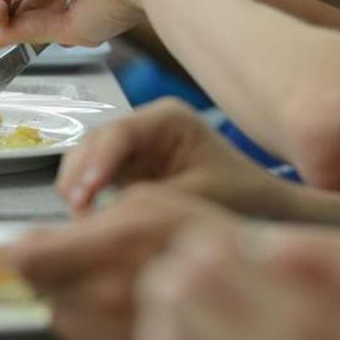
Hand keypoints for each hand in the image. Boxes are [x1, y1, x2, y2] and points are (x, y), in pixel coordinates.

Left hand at [9, 188, 238, 339]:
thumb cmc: (200, 230)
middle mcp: (106, 292)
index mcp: (110, 245)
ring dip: (66, 293)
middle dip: (46, 268)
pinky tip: (112, 299)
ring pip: (57, 314)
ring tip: (97, 274)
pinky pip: (82, 338)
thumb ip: (91, 214)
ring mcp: (115, 327)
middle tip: (67, 252)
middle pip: (38, 287)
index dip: (23, 247)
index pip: (29, 257)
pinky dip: (87, 318)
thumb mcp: (144, 198)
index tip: (32, 240)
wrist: (250, 281)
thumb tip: (51, 236)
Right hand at [54, 97, 292, 215]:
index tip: (86, 194)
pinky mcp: (126, 170)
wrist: (263, 208)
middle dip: (80, 174)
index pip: (120, 133)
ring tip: (79, 221)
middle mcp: (145, 126)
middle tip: (76, 210)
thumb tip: (108, 213)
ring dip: (77, 186)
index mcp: (168, 119)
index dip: (98, 162)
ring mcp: (132, 147)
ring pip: (88, 159)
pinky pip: (94, 178)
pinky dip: (85, 197)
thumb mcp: (202, 197)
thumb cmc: (241, 195)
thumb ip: (156, 201)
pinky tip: (87, 221)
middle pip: (95, 142)